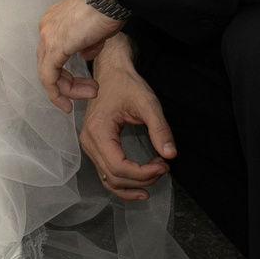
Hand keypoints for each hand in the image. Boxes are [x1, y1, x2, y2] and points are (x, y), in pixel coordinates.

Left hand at [36, 0, 122, 109]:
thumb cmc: (108, 8)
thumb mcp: (97, 31)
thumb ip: (87, 44)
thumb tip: (84, 54)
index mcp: (54, 21)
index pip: (53, 54)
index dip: (64, 74)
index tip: (82, 85)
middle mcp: (46, 27)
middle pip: (49, 64)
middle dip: (69, 83)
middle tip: (91, 91)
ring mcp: (47, 36)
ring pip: (48, 73)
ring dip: (68, 89)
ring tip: (90, 94)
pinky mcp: (53, 47)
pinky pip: (48, 76)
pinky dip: (57, 92)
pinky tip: (68, 103)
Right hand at [78, 44, 176, 201]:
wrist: (111, 72)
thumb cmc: (126, 84)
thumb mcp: (148, 103)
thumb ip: (160, 129)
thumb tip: (171, 154)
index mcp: (98, 132)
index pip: (119, 166)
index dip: (143, 173)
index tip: (164, 165)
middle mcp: (88, 142)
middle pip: (114, 176)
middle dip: (142, 179)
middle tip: (164, 167)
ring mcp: (89, 146)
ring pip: (108, 179)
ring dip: (132, 186)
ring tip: (154, 181)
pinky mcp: (94, 147)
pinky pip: (105, 173)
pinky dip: (122, 183)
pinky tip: (139, 186)